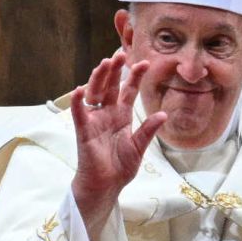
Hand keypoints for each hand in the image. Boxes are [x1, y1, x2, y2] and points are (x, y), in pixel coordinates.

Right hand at [70, 52, 166, 240]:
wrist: (106, 186)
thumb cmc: (121, 167)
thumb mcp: (139, 147)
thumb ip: (149, 130)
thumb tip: (164, 114)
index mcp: (122, 115)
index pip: (128, 91)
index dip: (134, 77)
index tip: (145, 62)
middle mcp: (107, 114)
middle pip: (110, 87)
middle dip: (115, 71)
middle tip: (120, 54)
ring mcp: (95, 120)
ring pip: (95, 94)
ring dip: (98, 79)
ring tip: (104, 64)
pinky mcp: (84, 131)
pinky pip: (79, 113)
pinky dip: (78, 102)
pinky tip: (80, 89)